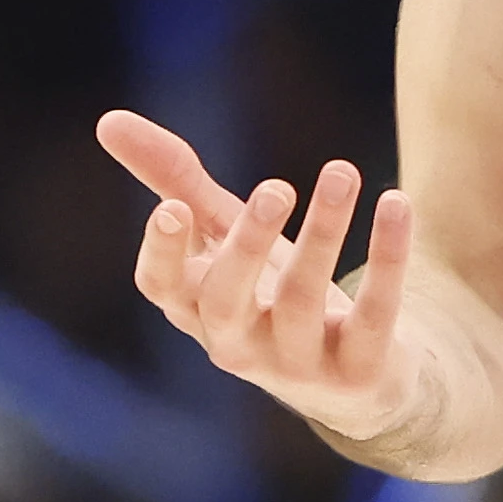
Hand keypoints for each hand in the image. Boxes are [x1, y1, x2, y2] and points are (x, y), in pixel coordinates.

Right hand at [101, 109, 416, 444]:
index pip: (162, 290)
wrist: (361, 380)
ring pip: (302, 301)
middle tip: (275, 188)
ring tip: (342, 171)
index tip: (172, 208)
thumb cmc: (273, 294)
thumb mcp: (225, 237)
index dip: (162, 255)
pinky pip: (374, 313)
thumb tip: (106, 121)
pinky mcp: (360, 369)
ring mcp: (298, 363)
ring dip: (323, 233)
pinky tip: (396, 203)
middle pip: (225, 302)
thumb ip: (173, 181)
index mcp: (199, 311)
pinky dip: (387, 259)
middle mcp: (239, 344)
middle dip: (245, 244)